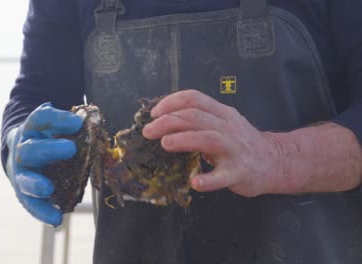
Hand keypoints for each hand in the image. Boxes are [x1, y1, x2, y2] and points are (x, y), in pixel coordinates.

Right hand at [6, 103, 82, 224]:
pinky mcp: (24, 193)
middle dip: (49, 149)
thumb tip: (94, 125)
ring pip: (25, 178)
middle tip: (71, 148)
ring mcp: (21, 173)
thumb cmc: (48, 139)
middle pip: (30, 149)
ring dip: (37, 184)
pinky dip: (43, 212)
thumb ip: (73, 129)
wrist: (22, 153)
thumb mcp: (56, 128)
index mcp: (32, 130)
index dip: (57, 119)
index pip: (40, 120)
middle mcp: (23, 150)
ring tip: (49, 189)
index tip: (77, 122)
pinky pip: (31, 204)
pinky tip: (56, 219)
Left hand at [142, 90, 285, 196]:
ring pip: (207, 139)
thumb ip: (200, 119)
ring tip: (164, 144)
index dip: (171, 102)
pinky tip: (194, 182)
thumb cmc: (240, 142)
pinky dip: (208, 180)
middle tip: (148, 131)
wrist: (275, 161)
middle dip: (167, 122)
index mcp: (222, 113)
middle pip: (195, 117)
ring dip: (183, 140)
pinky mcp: (239, 172)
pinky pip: (222, 176)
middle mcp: (228, 127)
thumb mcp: (223, 123)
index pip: (194, 98)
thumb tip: (163, 119)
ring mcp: (234, 149)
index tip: (154, 113)